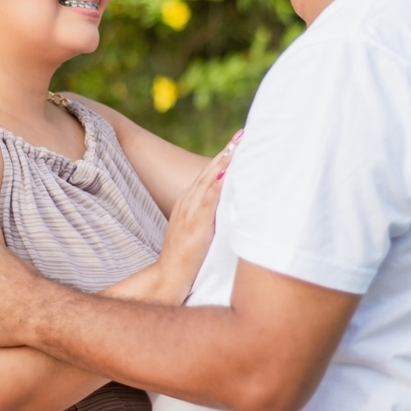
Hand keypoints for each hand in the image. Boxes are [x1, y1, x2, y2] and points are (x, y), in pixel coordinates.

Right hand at [155, 129, 241, 301]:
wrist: (167, 276)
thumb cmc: (185, 257)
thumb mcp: (199, 230)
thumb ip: (210, 215)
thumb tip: (230, 206)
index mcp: (190, 202)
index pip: (209, 174)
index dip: (225, 156)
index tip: (240, 140)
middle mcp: (189, 202)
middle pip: (210, 171)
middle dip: (227, 151)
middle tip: (244, 133)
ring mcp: (190, 212)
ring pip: (208, 180)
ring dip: (224, 162)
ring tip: (238, 145)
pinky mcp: (195, 225)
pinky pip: (207, 201)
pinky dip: (216, 185)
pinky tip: (226, 173)